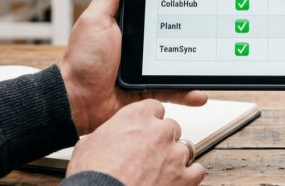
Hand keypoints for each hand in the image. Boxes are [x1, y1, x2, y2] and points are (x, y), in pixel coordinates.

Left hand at [58, 0, 206, 133]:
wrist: (78, 101)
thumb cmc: (82, 61)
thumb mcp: (96, 21)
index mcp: (127, 28)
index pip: (155, 12)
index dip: (172, 6)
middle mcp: (138, 48)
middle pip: (172, 39)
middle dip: (191, 38)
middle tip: (210, 33)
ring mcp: (145, 70)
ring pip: (177, 66)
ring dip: (194, 68)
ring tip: (209, 66)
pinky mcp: (148, 90)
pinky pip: (172, 90)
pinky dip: (187, 92)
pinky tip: (199, 92)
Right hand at [66, 100, 204, 184]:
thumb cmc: (94, 175)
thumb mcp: (88, 145)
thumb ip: (106, 135)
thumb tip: (104, 139)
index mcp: (137, 117)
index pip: (154, 107)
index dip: (149, 120)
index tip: (145, 129)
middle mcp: (159, 131)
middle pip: (171, 127)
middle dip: (163, 140)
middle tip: (150, 155)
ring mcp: (174, 154)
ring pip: (185, 148)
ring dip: (174, 158)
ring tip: (160, 171)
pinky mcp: (184, 177)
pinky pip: (196, 170)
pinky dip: (189, 175)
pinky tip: (178, 180)